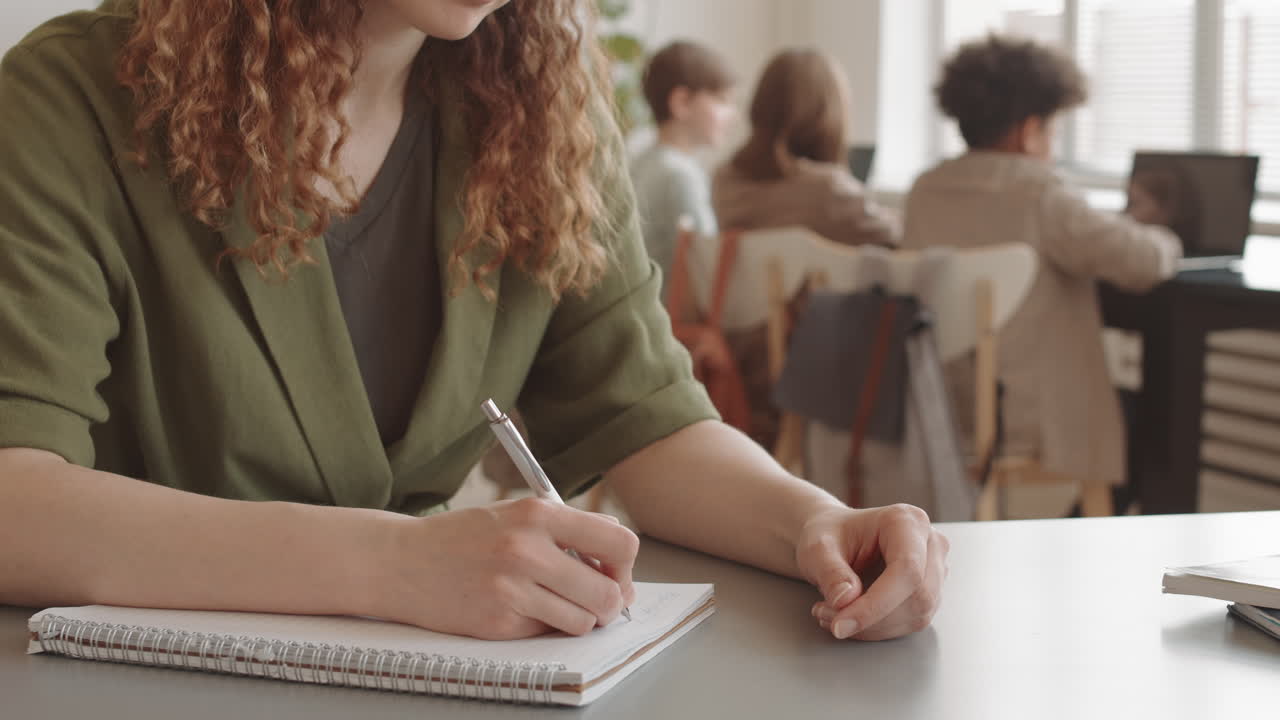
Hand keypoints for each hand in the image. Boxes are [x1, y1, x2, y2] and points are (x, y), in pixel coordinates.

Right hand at [374, 498, 638, 639]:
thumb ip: (571, 528)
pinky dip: (545, 626)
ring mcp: (512, 589)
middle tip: (599, 600)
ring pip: (584, 620)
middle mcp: (527, 550)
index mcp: (538, 514)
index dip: (626, 565)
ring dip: (580, 618)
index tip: (616, 572)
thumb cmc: (467, 537)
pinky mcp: (498, 623)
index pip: (618, 542)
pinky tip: (522, 608)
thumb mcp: (519, 513)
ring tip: (558, 603)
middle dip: (612, 602)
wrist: (403, 562)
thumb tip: (621, 559)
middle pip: (609, 592)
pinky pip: (548, 633)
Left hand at [795, 504, 948, 640]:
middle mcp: (929, 543)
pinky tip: (851, 616)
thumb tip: (846, 601)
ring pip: (917, 614)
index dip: (876, 604)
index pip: (907, 570)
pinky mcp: (929, 592)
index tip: (841, 624)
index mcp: (906, 521)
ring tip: (832, 614)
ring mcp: (934, 569)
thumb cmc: (830, 535)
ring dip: (872, 627)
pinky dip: (877, 628)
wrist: (834, 538)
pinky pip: (911, 622)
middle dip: (871, 618)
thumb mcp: (817, 548)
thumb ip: (830, 572)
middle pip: (918, 596)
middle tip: (826, 615)